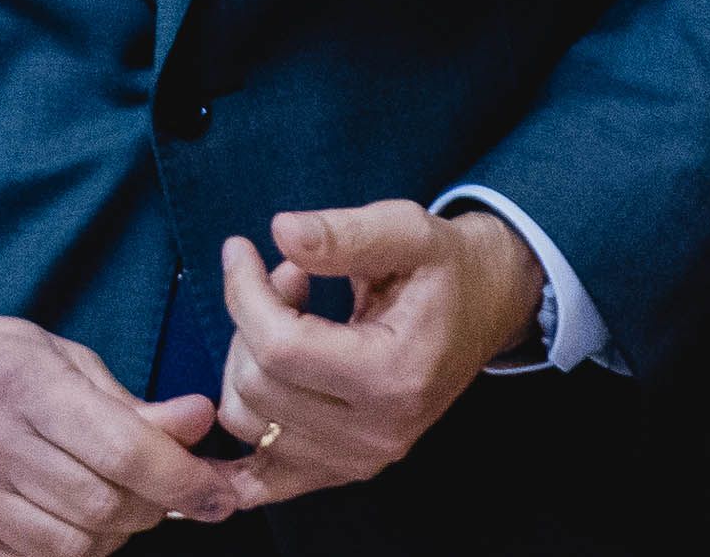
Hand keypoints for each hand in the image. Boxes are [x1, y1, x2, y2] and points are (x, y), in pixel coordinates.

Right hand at [0, 308, 243, 554]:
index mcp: (20, 381)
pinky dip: (65, 553)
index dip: (185, 480)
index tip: (218, 492)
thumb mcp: (52, 356)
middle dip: (151, 508)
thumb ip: (126, 401)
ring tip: (106, 504)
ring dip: (111, 536)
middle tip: (156, 490)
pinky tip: (62, 520)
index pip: (124, 449)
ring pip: (73, 549)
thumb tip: (199, 424)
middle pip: (104, 507)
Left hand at [215, 203, 543, 506]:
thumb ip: (345, 233)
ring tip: (285, 319)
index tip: (240, 248)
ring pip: (247, 422)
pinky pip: (264, 479)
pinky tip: (225, 424)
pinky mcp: (344, 470)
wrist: (484, 309)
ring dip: (244, 361)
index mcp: (395, 375)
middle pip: (257, 384)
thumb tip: (282, 231)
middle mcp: (379, 432)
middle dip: (248, 319)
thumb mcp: (407, 230)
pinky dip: (236, 457)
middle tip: (284, 279)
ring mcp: (361, 459)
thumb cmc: (444, 268)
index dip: (243, 291)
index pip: (279, 346)